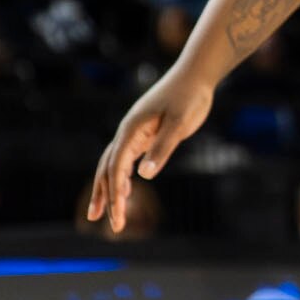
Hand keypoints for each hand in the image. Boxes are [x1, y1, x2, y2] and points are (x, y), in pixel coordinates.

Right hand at [86, 70, 214, 233]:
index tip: (117, 216)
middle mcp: (128, 133)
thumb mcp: (179, 123)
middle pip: (108, 169)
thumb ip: (162, 148)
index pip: (115, 167)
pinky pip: (127, 160)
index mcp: (131, 130)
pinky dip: (122, 178)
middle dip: (105, 196)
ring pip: (114, 165)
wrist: (195, 76)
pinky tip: (126, 192)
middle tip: (107, 223)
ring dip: (108, 189)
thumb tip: (144, 176)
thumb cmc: (188, 97)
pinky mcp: (146, 135)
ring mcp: (135, 134)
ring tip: (104, 214)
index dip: (114, 194)